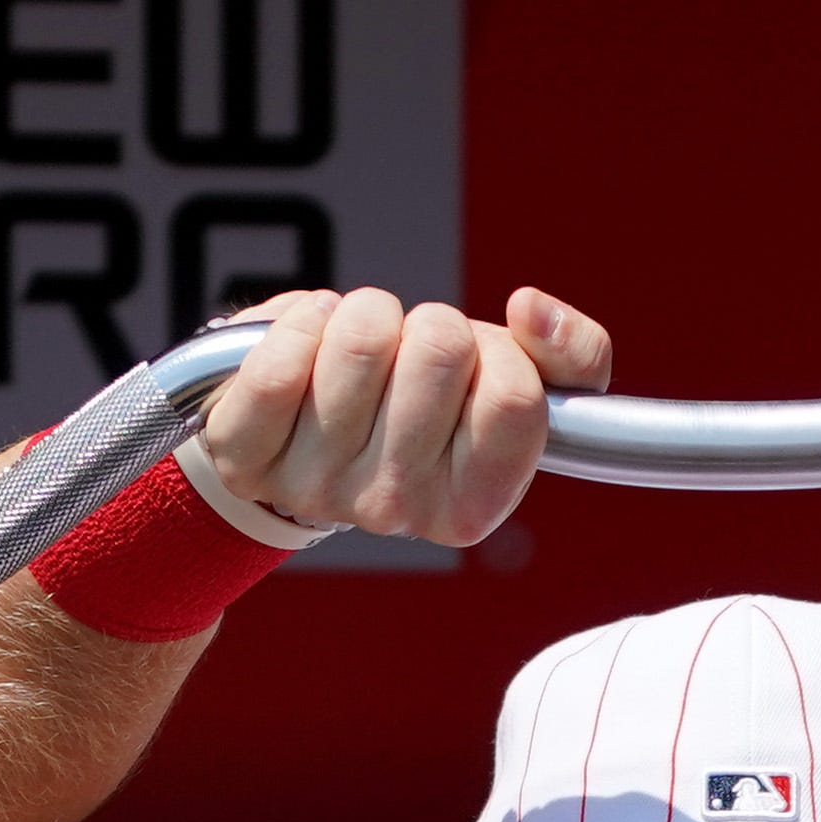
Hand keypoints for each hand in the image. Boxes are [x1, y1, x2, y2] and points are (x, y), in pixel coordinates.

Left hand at [193, 286, 609, 544]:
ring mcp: (316, 489)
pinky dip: (301, 321)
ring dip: (363, 316)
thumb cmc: (418, 402)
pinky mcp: (247, 458)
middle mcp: (395, 510)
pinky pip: (282, 362)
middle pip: (439, 352)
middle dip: (426, 326)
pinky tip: (309, 340)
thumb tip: (532, 311)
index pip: (515, 399)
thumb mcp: (514, 383)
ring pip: (363, 340)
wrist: (304, 432)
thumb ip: (573, 355)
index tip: (474, 365)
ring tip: (358, 350)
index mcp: (472, 505)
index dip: (500, 354)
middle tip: (407, 358)